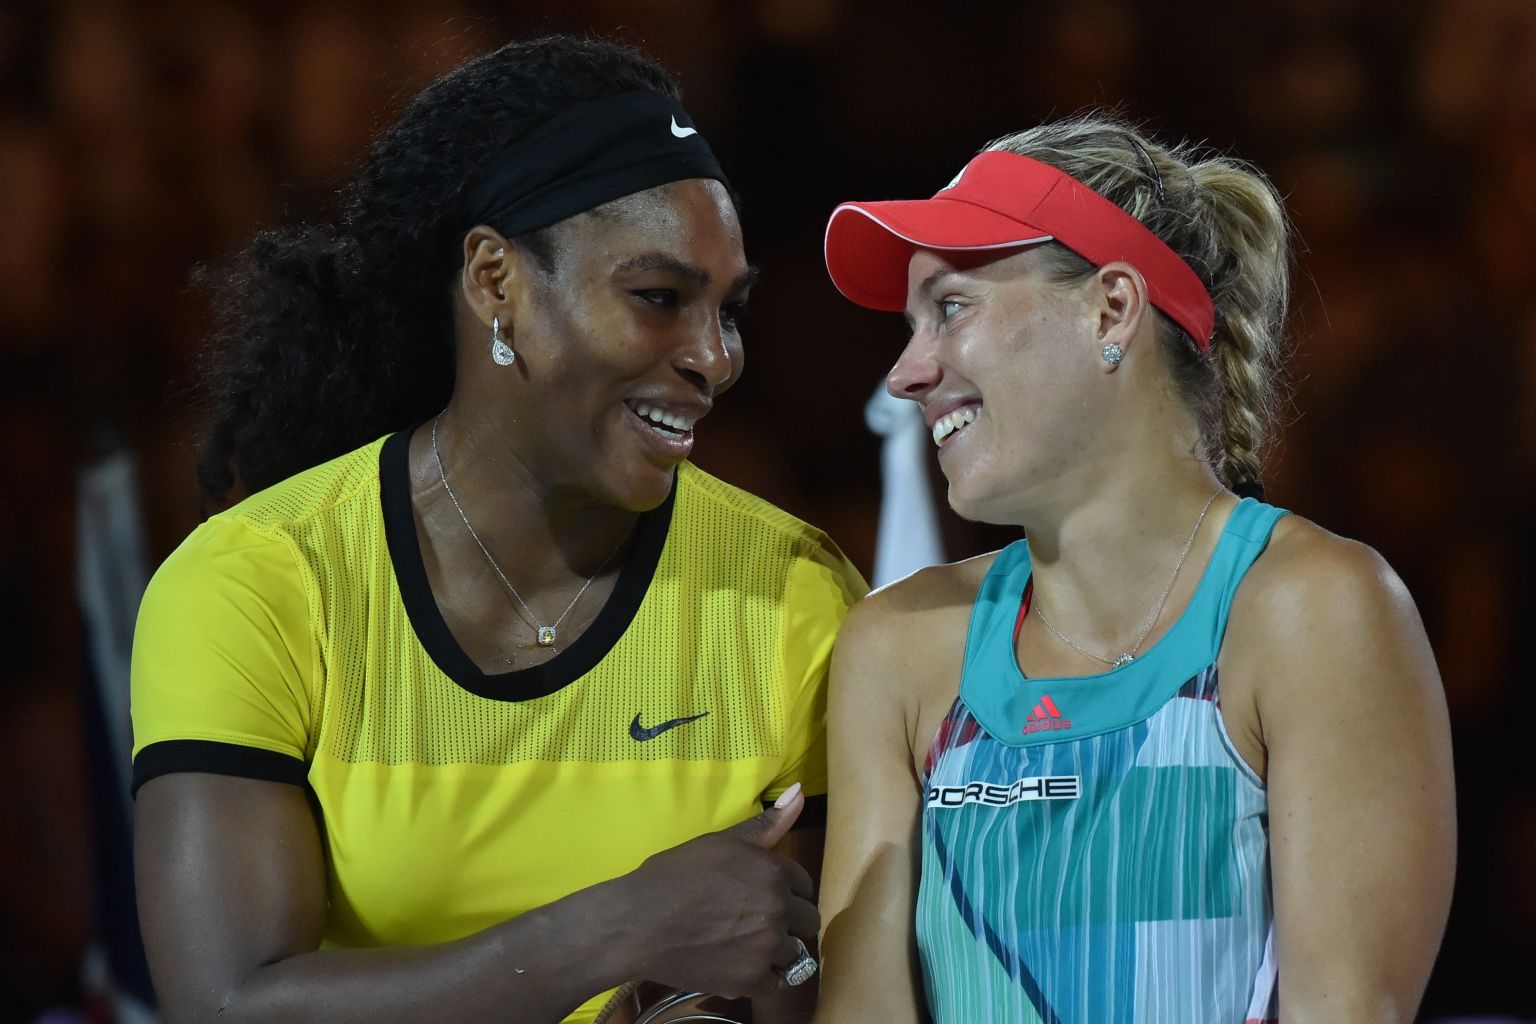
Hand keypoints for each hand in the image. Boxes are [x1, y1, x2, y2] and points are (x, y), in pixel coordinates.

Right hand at [617, 784, 818, 998]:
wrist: (638, 923)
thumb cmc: (674, 876)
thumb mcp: (721, 842)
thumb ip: (767, 824)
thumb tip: (799, 792)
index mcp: (774, 872)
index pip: (804, 885)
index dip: (785, 889)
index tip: (760, 894)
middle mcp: (778, 909)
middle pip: (807, 921)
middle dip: (788, 921)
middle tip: (754, 920)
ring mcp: (766, 948)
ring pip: (794, 954)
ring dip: (776, 951)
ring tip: (746, 943)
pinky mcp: (750, 980)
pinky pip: (775, 982)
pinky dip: (760, 976)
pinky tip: (737, 963)